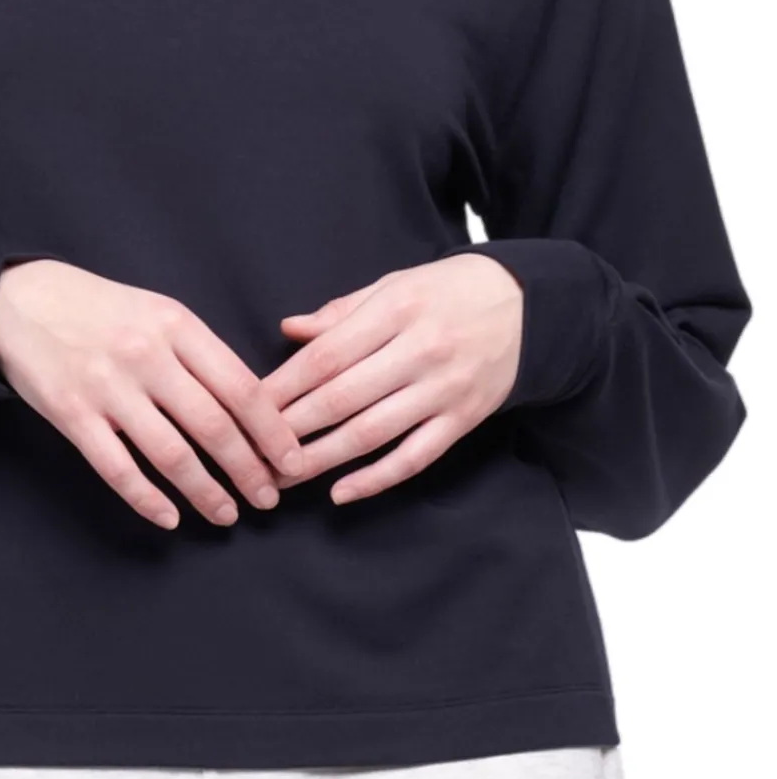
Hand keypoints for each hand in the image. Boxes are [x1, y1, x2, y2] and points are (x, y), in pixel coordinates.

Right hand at [0, 260, 303, 528]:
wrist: (19, 300)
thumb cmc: (102, 310)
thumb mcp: (159, 313)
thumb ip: (201, 355)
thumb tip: (253, 408)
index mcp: (177, 326)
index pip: (242, 388)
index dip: (273, 432)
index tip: (293, 462)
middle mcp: (146, 356)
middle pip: (214, 426)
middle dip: (250, 470)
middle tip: (269, 498)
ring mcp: (107, 388)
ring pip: (171, 454)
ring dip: (206, 492)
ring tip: (227, 514)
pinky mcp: (72, 415)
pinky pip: (117, 468)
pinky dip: (147, 499)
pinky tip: (169, 517)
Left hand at [260, 254, 522, 503]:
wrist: (530, 305)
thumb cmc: (448, 292)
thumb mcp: (395, 285)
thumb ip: (341, 312)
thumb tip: (289, 330)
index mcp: (397, 310)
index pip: (326, 356)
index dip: (283, 386)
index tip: (248, 408)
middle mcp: (421, 351)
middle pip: (342, 398)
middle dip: (291, 429)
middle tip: (252, 452)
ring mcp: (444, 389)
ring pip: (373, 433)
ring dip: (322, 460)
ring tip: (282, 478)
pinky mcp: (464, 419)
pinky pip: (415, 457)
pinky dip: (377, 479)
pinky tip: (341, 492)